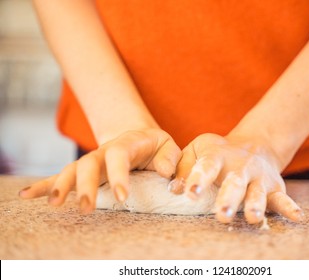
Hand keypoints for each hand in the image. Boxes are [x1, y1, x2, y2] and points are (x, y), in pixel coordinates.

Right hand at [19, 128, 180, 213]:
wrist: (138, 138)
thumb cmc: (155, 146)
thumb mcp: (168, 146)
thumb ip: (170, 157)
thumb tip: (164, 173)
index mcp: (126, 144)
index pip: (118, 156)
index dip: (118, 175)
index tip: (122, 197)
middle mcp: (103, 152)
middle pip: (88, 164)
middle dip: (85, 186)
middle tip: (86, 208)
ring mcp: (91, 161)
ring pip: (71, 171)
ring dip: (61, 186)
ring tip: (53, 204)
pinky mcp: (83, 172)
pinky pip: (60, 176)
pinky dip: (43, 185)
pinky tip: (26, 196)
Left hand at [169, 133, 303, 223]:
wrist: (252, 144)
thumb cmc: (215, 153)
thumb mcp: (196, 150)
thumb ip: (183, 168)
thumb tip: (172, 190)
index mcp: (216, 156)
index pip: (207, 167)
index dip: (198, 179)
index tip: (190, 194)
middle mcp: (240, 166)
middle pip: (234, 182)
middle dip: (229, 199)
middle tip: (222, 215)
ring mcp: (259, 177)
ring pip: (258, 192)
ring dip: (255, 205)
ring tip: (254, 218)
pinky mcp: (274, 187)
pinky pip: (282, 198)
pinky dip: (289, 207)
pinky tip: (297, 217)